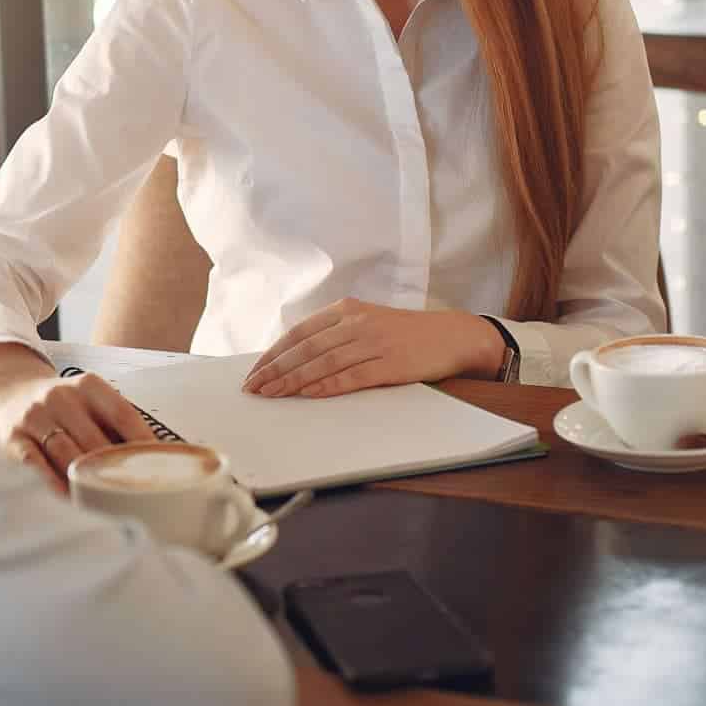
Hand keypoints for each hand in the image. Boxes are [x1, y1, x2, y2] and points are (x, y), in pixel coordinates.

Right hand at [0, 360, 158, 493]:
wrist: (11, 392)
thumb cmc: (63, 406)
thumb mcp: (90, 400)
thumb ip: (118, 425)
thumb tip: (159, 459)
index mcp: (89, 386)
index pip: (122, 414)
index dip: (142, 443)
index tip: (160, 467)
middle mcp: (61, 396)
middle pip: (95, 440)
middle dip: (115, 470)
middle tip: (136, 496)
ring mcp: (34, 417)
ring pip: (66, 454)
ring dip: (86, 482)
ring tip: (106, 506)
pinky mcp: (12, 438)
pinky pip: (34, 464)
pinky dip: (52, 482)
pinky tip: (67, 498)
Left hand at [241, 300, 504, 398]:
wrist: (452, 336)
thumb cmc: (405, 334)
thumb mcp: (366, 323)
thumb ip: (335, 335)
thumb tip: (295, 359)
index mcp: (347, 310)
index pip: (299, 333)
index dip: (273, 353)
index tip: (254, 371)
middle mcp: (357, 323)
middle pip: (306, 348)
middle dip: (275, 370)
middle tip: (254, 388)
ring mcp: (374, 343)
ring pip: (323, 363)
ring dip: (293, 381)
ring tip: (272, 395)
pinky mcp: (390, 364)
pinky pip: (351, 377)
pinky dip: (326, 386)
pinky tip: (308, 395)